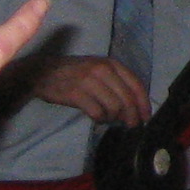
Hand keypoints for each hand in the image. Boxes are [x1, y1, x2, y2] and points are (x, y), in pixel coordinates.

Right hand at [34, 55, 152, 125]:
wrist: (44, 71)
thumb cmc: (75, 72)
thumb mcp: (99, 68)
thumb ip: (116, 81)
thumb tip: (134, 104)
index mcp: (111, 64)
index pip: (136, 84)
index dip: (144, 103)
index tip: (146, 117)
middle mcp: (103, 70)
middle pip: (127, 99)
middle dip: (132, 116)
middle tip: (131, 126)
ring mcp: (89, 81)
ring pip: (114, 107)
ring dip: (114, 118)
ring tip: (109, 119)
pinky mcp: (76, 94)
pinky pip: (97, 112)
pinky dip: (100, 119)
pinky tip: (98, 118)